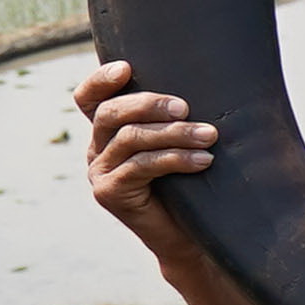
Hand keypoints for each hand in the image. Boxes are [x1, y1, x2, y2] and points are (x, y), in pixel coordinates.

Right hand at [72, 60, 214, 254]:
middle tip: (186, 108)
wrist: (190, 237)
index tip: (125, 67)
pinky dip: (174, 159)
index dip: (100, 80)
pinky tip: (203, 160)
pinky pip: (139, 166)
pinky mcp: (109, 193)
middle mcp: (98, 148)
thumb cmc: (194, 182)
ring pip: (130, 138)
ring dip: (173, 133)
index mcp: (110, 130)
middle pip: (111, 113)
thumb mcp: (183, 141)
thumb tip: (213, 78)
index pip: (90, 98)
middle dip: (149, 104)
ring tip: (208, 136)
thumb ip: (179, 116)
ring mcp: (100, 172)